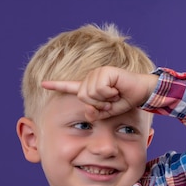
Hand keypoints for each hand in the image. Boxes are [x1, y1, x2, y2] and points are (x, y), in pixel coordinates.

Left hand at [41, 66, 157, 121]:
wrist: (142, 92)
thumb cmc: (126, 101)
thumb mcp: (108, 113)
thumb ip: (96, 114)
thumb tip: (88, 113)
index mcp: (91, 88)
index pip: (70, 87)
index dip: (56, 85)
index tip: (43, 83)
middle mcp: (92, 79)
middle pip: (82, 97)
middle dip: (98, 105)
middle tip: (111, 101)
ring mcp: (98, 73)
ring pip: (90, 94)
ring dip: (105, 100)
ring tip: (115, 95)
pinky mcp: (105, 71)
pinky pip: (100, 89)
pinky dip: (109, 94)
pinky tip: (117, 89)